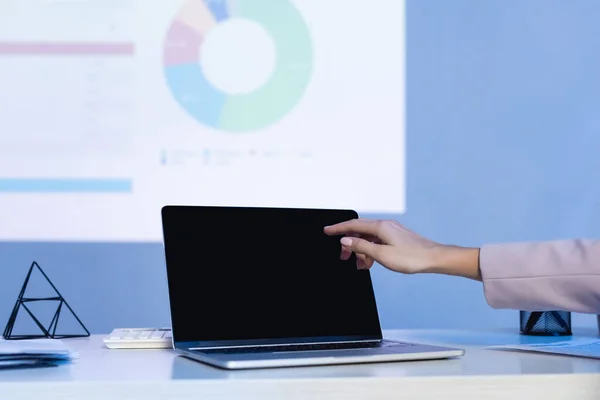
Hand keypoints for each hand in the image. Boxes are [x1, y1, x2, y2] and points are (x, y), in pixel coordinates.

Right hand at [323, 218, 480, 279]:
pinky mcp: (396, 237)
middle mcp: (385, 225)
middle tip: (343, 257)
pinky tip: (372, 261)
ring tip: (362, 264)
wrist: (434, 258)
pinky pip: (377, 241)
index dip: (338, 229)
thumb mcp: (382, 255)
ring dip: (361, 250)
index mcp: (380, 227)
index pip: (353, 225)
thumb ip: (361, 247)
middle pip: (359, 231)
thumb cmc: (412, 257)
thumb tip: (346, 240)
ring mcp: (391, 230)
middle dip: (349, 243)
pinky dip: (371, 250)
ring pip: (368, 238)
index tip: (326, 231)